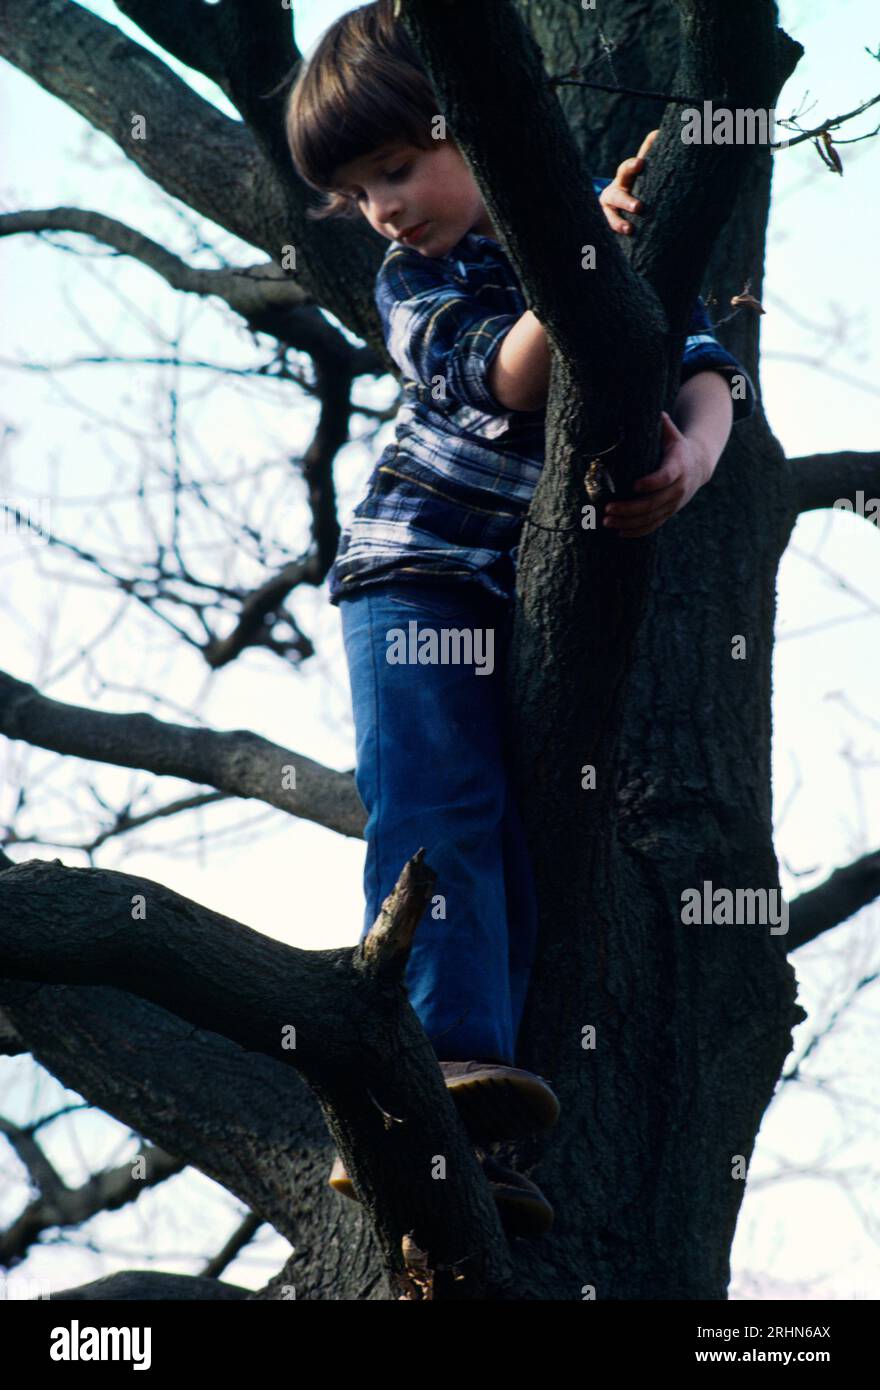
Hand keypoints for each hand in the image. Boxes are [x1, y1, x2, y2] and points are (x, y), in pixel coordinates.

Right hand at [599, 129, 657, 235]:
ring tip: (630, 230)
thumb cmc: (636, 182)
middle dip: (626, 201)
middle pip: (617, 195)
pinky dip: (616, 234)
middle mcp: (614, 193)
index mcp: (625, 177)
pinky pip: (610, 231)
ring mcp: (608, 211)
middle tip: (639, 208)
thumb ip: (648, 151)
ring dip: (619, 223)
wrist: (616, 204)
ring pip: (611, 216)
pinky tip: (626, 239)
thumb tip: (660, 131)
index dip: (632, 166)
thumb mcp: (641, 169)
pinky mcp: (607, 225)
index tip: (641, 164)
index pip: (627, 169)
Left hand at [602, 412, 709, 537]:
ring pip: (651, 517)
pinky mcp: (669, 512)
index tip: (633, 485)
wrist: (699, 465)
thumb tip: (650, 410)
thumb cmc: (678, 446)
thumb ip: (661, 424)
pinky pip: (653, 526)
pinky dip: (637, 531)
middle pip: (653, 503)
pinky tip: (619, 532)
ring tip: (607, 521)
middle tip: (607, 508)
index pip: (665, 477)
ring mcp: (674, 503)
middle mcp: (678, 488)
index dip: (651, 482)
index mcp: (678, 466)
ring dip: (628, 522)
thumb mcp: (672, 433)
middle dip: (629, 508)